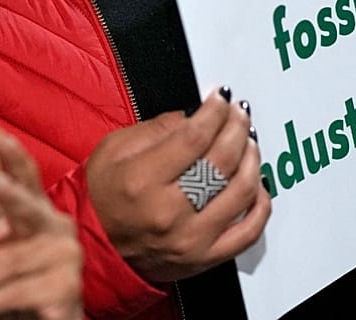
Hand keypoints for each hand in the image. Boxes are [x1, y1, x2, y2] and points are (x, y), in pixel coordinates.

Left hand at [0, 132, 80, 319]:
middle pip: (27, 207)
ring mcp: (66, 259)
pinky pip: (15, 294)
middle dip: (5, 192)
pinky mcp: (67, 291)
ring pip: (8, 262)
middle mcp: (58, 228)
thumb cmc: (14, 284)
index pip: (27, 177)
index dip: (13, 155)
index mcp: (39, 212)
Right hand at [85, 90, 268, 282]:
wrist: (94, 249)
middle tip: (239, 113)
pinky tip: (258, 185)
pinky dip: (261, 206)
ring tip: (249, 142)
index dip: (215, 112)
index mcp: (142, 180)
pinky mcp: (205, 258)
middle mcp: (169, 212)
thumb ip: (156, 129)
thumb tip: (195, 116)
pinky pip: (248, 232)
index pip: (194, 137)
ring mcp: (191, 239)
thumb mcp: (112, 150)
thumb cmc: (99, 198)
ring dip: (253, 159)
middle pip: (222, 161)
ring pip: (241, 192)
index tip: (222, 98)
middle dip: (237, 128)